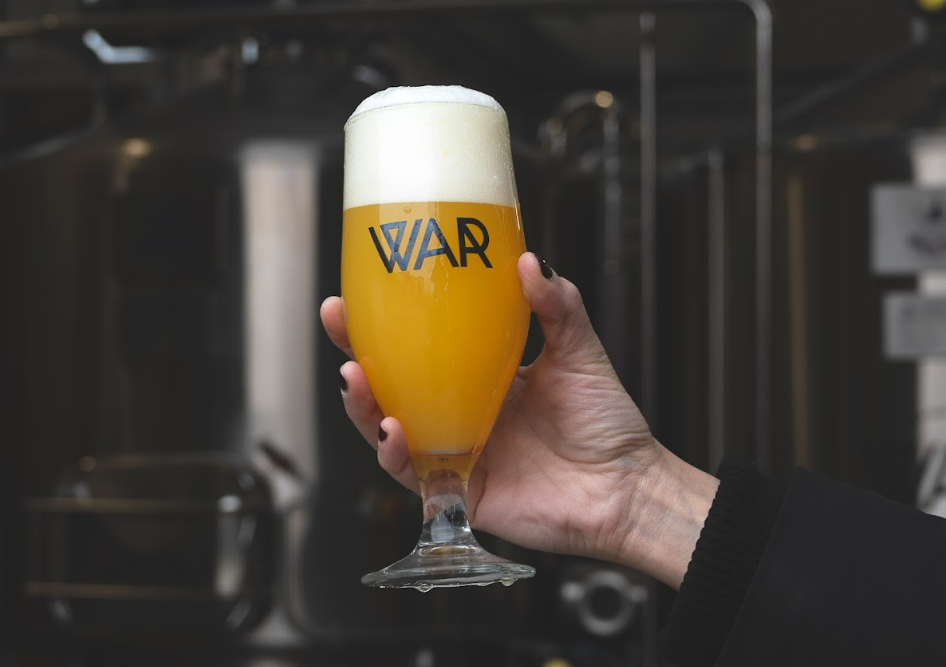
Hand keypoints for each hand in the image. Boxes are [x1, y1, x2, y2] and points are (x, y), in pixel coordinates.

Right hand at [320, 252, 716, 587]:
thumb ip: (557, 305)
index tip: (358, 288)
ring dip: (362, 404)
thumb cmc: (606, 422)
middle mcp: (456, 416)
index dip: (381, 322)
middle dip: (353, 354)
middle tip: (337, 321)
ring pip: (386, 429)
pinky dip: (393, 453)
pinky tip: (391, 429)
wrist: (628, 487)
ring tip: (354, 376)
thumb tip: (529, 260)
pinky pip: (411, 474)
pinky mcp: (456, 491)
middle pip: (388, 385)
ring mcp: (452, 454)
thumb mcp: (578, 352)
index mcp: (476, 380)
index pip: (417, 348)